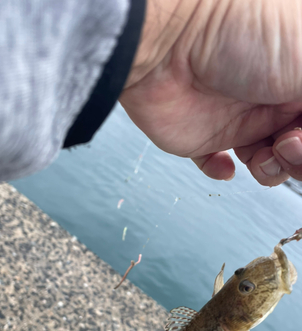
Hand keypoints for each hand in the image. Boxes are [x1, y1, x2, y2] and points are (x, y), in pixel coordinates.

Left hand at [120, 0, 301, 185]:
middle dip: (296, 158)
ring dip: (269, 169)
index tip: (299, 135)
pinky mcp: (202, 135)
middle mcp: (272, 95)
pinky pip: (215, 163)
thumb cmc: (239, 31)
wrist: (170, 39)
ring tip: (258, 157)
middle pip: (296, 144)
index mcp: (299, 73)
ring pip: (265, 161)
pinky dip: (222, 170)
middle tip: (282, 146)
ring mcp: (236, 117)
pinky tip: (225, 163)